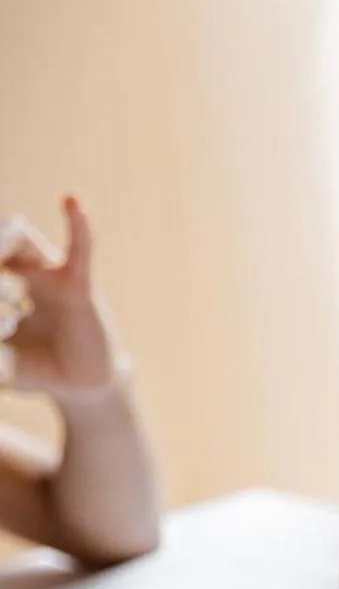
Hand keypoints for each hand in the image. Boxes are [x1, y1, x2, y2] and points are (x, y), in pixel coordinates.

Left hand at [0, 198, 122, 400]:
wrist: (80, 386)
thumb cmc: (36, 368)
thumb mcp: (2, 362)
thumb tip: (3, 325)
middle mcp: (20, 274)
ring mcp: (50, 276)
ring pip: (22, 242)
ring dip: (4, 237)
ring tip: (5, 231)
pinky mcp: (81, 286)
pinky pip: (81, 250)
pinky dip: (79, 226)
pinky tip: (72, 202)